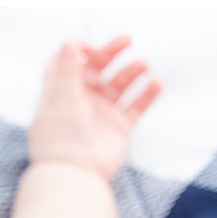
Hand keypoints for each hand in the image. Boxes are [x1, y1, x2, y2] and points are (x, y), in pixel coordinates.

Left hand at [28, 36, 161, 180]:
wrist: (74, 176)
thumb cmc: (60, 141)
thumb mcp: (62, 101)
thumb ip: (68, 73)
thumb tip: (69, 44)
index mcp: (60, 95)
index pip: (67, 65)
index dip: (77, 52)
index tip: (90, 47)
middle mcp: (80, 103)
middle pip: (96, 70)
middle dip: (110, 53)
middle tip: (126, 41)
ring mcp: (100, 115)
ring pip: (119, 85)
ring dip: (131, 72)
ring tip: (143, 66)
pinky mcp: (118, 128)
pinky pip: (136, 106)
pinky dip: (147, 94)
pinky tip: (156, 83)